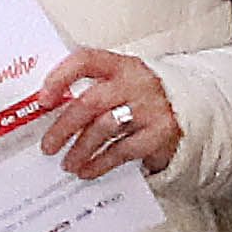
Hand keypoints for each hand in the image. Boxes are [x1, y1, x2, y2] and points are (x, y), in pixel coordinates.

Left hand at [35, 48, 180, 182]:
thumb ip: (92, 89)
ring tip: (67, 163)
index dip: (60, 78)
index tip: (42, 100)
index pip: (85, 61)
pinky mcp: (160, 132)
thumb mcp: (120, 82)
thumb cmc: (141, 95)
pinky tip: (87, 170)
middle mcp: (135, 82)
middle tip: (48, 146)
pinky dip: (101, 163)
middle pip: (91, 101)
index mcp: (120, 65)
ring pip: (105, 127)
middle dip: (64, 126)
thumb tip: (49, 112)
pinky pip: (123, 150)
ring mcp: (149, 107)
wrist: (189, 105)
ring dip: (81, 148)